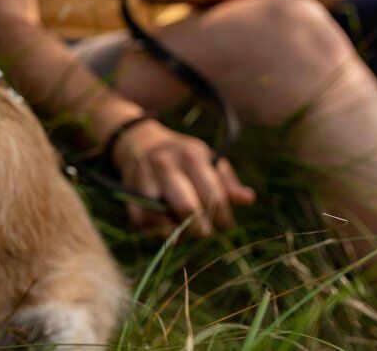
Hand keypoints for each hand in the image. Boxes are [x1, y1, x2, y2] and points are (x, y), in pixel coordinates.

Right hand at [112, 119, 255, 237]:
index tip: (227, 227)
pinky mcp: (128, 190)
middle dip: (200, 229)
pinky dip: (154, 231)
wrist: (140, 142)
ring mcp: (143, 177)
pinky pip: (140, 220)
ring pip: (160, 217)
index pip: (213, 195)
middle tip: (206, 234)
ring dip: (175, 232)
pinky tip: (167, 230)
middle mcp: (165, 164)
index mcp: (191, 156)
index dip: (223, 217)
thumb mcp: (208, 161)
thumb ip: (227, 182)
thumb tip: (248, 199)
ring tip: (186, 234)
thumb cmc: (184, 158)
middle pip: (186, 207)